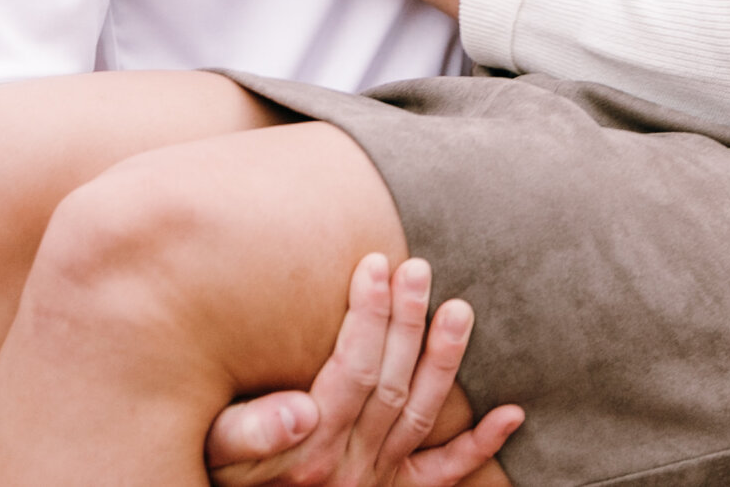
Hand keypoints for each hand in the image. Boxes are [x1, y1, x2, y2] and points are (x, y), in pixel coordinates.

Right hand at [206, 254, 522, 486]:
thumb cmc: (220, 471)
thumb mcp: (216, 450)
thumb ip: (250, 431)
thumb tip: (299, 411)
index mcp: (310, 449)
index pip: (352, 370)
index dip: (367, 316)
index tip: (374, 264)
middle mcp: (350, 466)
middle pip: (392, 383)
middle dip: (407, 321)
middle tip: (418, 268)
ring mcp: (377, 481)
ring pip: (423, 415)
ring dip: (445, 361)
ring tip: (461, 308)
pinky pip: (445, 474)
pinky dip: (481, 447)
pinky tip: (513, 413)